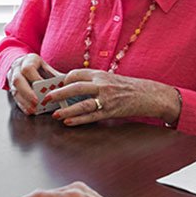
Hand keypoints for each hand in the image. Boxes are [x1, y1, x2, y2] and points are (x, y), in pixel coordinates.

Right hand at [7, 54, 58, 114]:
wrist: (22, 64)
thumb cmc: (38, 67)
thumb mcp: (46, 67)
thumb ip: (54, 75)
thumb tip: (68, 85)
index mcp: (29, 60)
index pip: (28, 68)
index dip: (35, 79)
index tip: (44, 89)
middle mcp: (17, 68)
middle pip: (18, 80)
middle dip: (27, 92)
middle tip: (36, 102)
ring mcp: (12, 79)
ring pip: (14, 90)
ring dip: (24, 101)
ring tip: (33, 110)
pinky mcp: (11, 89)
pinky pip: (14, 98)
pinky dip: (22, 105)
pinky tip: (29, 111)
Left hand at [43, 70, 179, 126]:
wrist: (150, 95)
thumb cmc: (127, 87)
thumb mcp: (109, 79)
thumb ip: (92, 82)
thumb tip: (72, 88)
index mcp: (100, 74)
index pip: (76, 74)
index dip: (63, 80)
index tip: (53, 86)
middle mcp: (102, 84)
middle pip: (76, 87)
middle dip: (58, 93)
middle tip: (46, 98)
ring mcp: (107, 98)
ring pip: (82, 103)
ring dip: (67, 110)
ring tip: (55, 114)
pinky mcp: (111, 111)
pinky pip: (92, 116)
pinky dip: (79, 120)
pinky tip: (69, 122)